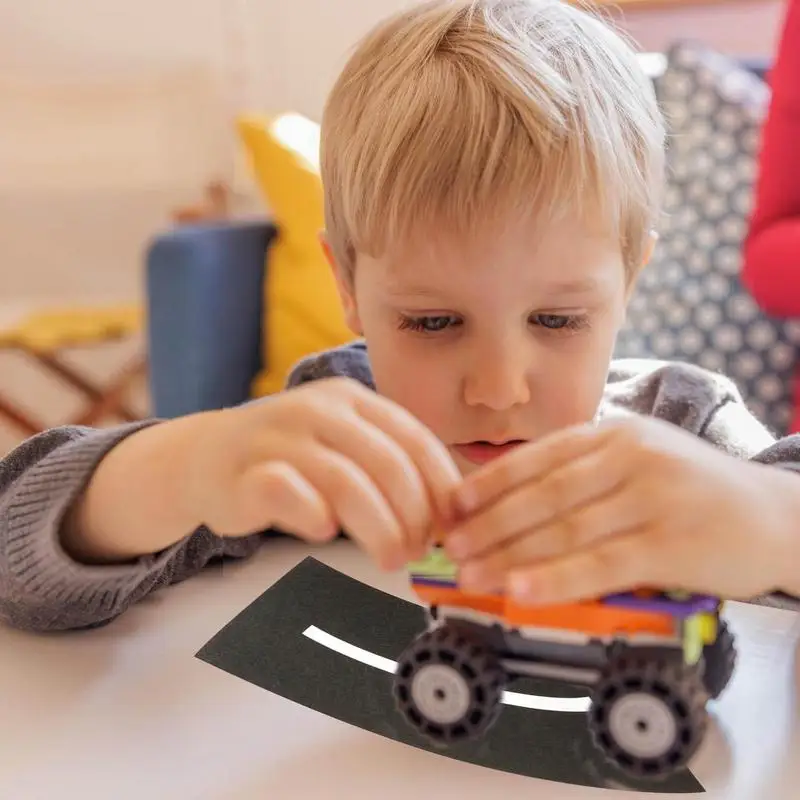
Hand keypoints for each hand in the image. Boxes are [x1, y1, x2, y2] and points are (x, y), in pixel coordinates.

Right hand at [185, 377, 459, 568]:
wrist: (208, 456)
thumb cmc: (292, 458)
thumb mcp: (344, 444)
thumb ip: (389, 464)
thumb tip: (451, 513)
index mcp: (352, 399)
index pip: (415, 440)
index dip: (442, 488)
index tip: (452, 526)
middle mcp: (318, 409)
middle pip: (388, 465)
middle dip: (415, 516)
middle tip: (418, 552)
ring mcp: (279, 437)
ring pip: (347, 482)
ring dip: (380, 528)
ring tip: (392, 558)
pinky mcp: (245, 472)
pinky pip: (288, 493)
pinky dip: (314, 516)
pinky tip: (325, 532)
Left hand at [442, 416, 797, 602]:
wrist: (775, 514)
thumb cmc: (691, 490)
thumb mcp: (637, 461)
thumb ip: (581, 474)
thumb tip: (508, 502)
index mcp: (613, 433)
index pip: (538, 456)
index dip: (490, 483)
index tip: (454, 506)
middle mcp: (629, 456)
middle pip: (543, 495)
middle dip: (490, 524)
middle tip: (452, 548)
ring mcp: (652, 497)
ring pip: (565, 530)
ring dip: (511, 556)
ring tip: (472, 575)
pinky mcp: (672, 542)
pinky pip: (601, 564)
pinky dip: (556, 579)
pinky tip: (522, 591)